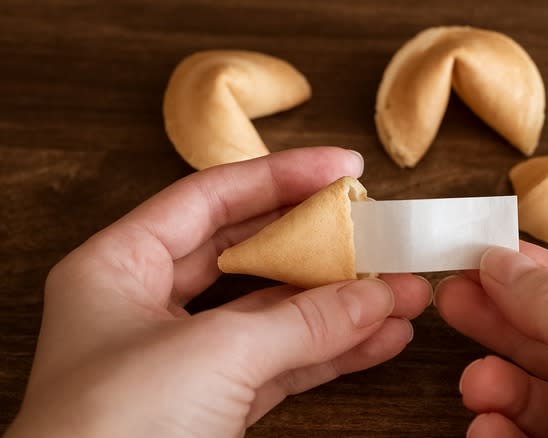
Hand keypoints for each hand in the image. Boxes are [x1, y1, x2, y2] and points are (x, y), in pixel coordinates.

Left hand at [6, 147, 431, 437]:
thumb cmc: (110, 431)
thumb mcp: (212, 355)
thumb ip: (301, 322)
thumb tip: (376, 297)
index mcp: (118, 266)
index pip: (211, 197)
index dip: (281, 177)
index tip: (343, 169)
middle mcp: (148, 306)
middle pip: (249, 252)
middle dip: (320, 246)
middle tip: (376, 230)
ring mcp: (184, 360)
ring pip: (274, 316)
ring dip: (340, 306)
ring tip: (401, 292)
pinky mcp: (213, 408)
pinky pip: (282, 366)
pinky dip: (331, 354)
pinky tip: (379, 339)